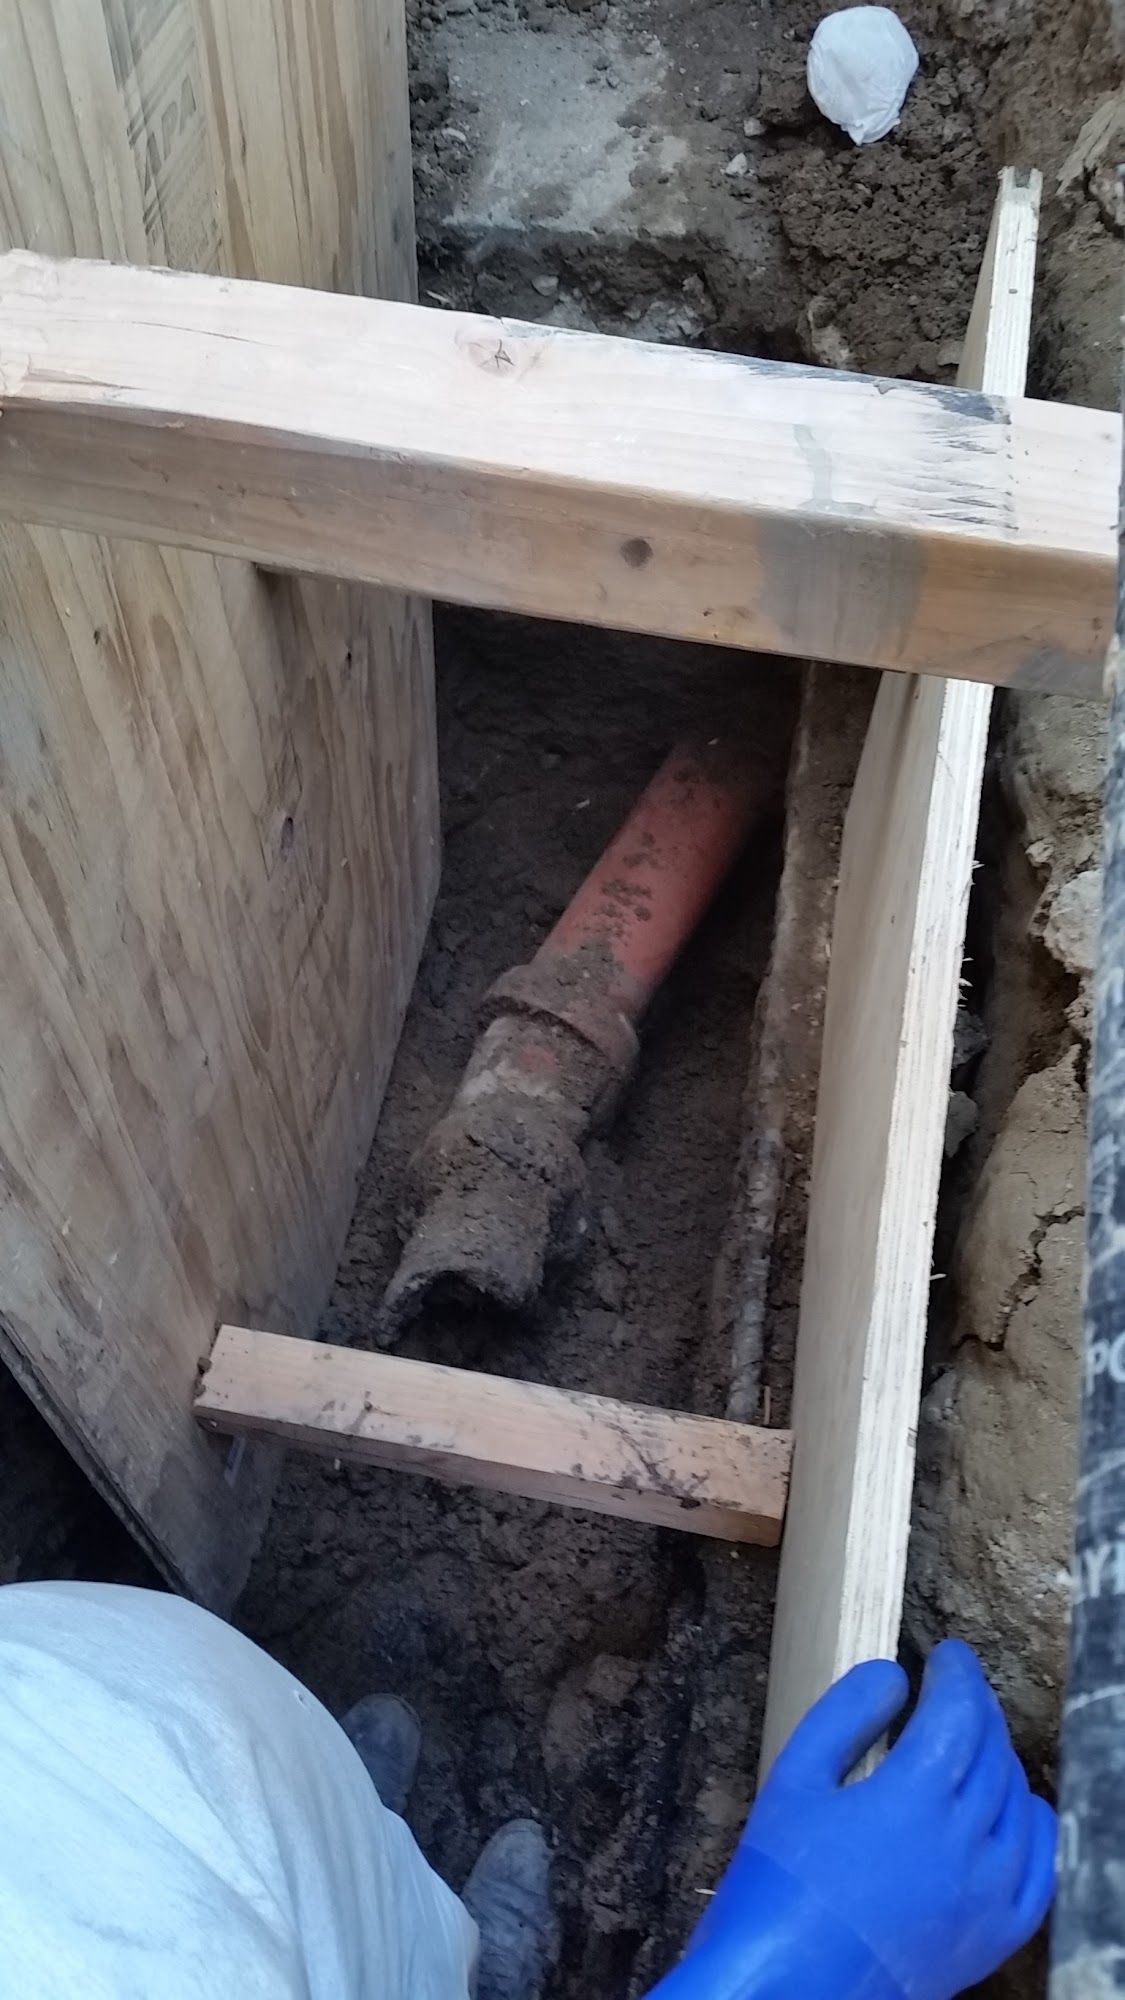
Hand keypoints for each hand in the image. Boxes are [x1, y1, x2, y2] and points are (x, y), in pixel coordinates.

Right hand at [649, 1639, 1055, 1999]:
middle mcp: (962, 1845)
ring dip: (1001, 1759)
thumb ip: (845, 1716)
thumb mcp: (793, 1780)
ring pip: (1018, 1804)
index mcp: (911, 1800)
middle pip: (991, 1752)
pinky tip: (1017, 1808)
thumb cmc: (777, 1885)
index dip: (958, 1674)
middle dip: (977, 1708)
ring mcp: (985, 1897)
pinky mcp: (992, 1938)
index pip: (959, 1714)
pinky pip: (1038, 1872)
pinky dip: (1035, 1828)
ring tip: (974, 1740)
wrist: (785, 1990)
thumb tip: (894, 1675)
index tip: (947, 1654)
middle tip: (956, 1688)